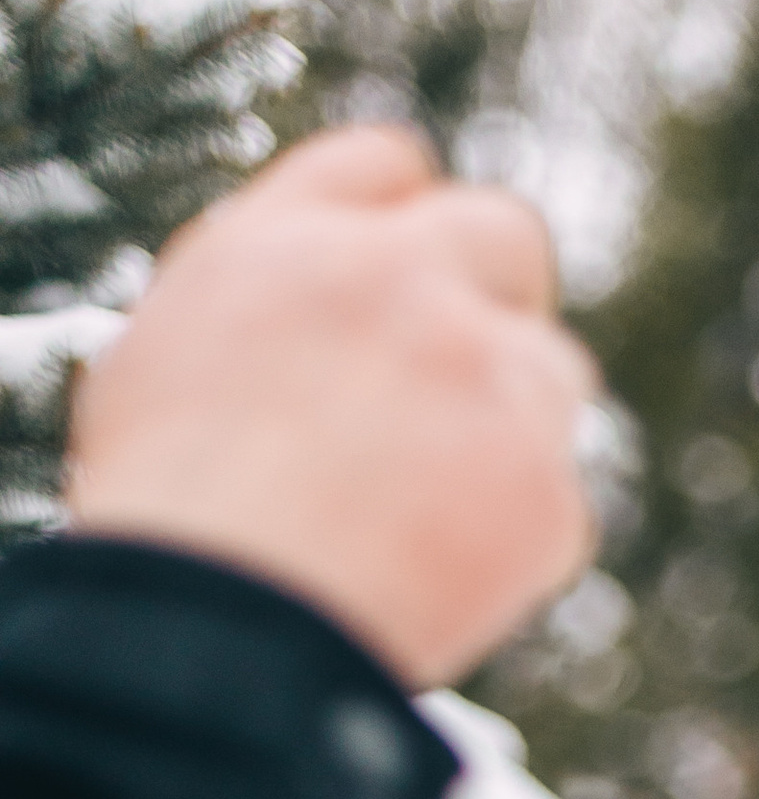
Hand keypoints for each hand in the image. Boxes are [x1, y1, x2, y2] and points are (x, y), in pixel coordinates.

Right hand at [65, 124, 596, 691]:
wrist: (223, 630)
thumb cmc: (168, 523)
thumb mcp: (159, 368)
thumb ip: (256, 310)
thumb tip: (306, 320)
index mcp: (290, 241)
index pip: (387, 168)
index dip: (405, 223)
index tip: (415, 276)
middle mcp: (401, 280)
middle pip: (504, 235)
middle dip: (496, 298)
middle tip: (468, 380)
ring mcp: (485, 374)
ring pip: (554, 370)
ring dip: (515, 427)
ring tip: (433, 514)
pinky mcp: (545, 483)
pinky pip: (559, 503)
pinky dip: (517, 547)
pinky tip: (443, 587)